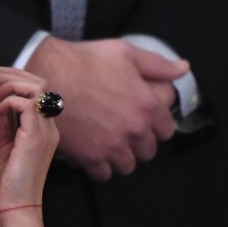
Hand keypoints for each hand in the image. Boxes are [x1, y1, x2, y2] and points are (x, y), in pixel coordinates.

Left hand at [0, 68, 59, 211]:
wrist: (14, 207)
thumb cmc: (6, 183)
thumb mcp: (0, 145)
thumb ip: (1, 122)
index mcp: (42, 128)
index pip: (35, 90)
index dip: (11, 80)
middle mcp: (49, 126)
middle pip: (39, 82)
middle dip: (10, 74)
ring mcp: (46, 131)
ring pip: (36, 88)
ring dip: (9, 83)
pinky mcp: (36, 137)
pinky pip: (27, 104)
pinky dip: (8, 100)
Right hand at [24, 37, 186, 179]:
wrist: (44, 76)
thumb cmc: (83, 61)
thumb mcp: (124, 53)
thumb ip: (157, 65)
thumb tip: (183, 68)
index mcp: (147, 105)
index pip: (166, 130)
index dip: (155, 127)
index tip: (142, 123)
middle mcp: (134, 129)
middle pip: (147, 152)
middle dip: (137, 144)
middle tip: (122, 133)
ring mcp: (111, 146)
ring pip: (126, 166)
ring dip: (119, 158)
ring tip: (106, 146)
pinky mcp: (88, 157)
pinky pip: (102, 174)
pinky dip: (98, 166)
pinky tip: (90, 152)